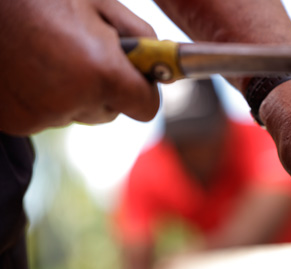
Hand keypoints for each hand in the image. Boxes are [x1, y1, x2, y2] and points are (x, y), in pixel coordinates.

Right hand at [0, 0, 158, 134]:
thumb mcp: (100, 4)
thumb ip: (140, 36)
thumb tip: (160, 64)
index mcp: (103, 73)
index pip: (146, 108)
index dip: (144, 91)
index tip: (136, 78)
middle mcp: (75, 101)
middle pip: (112, 112)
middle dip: (106, 89)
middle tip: (83, 55)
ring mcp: (43, 115)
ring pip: (79, 114)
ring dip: (75, 94)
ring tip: (50, 57)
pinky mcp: (18, 122)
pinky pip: (49, 116)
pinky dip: (45, 99)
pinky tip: (30, 70)